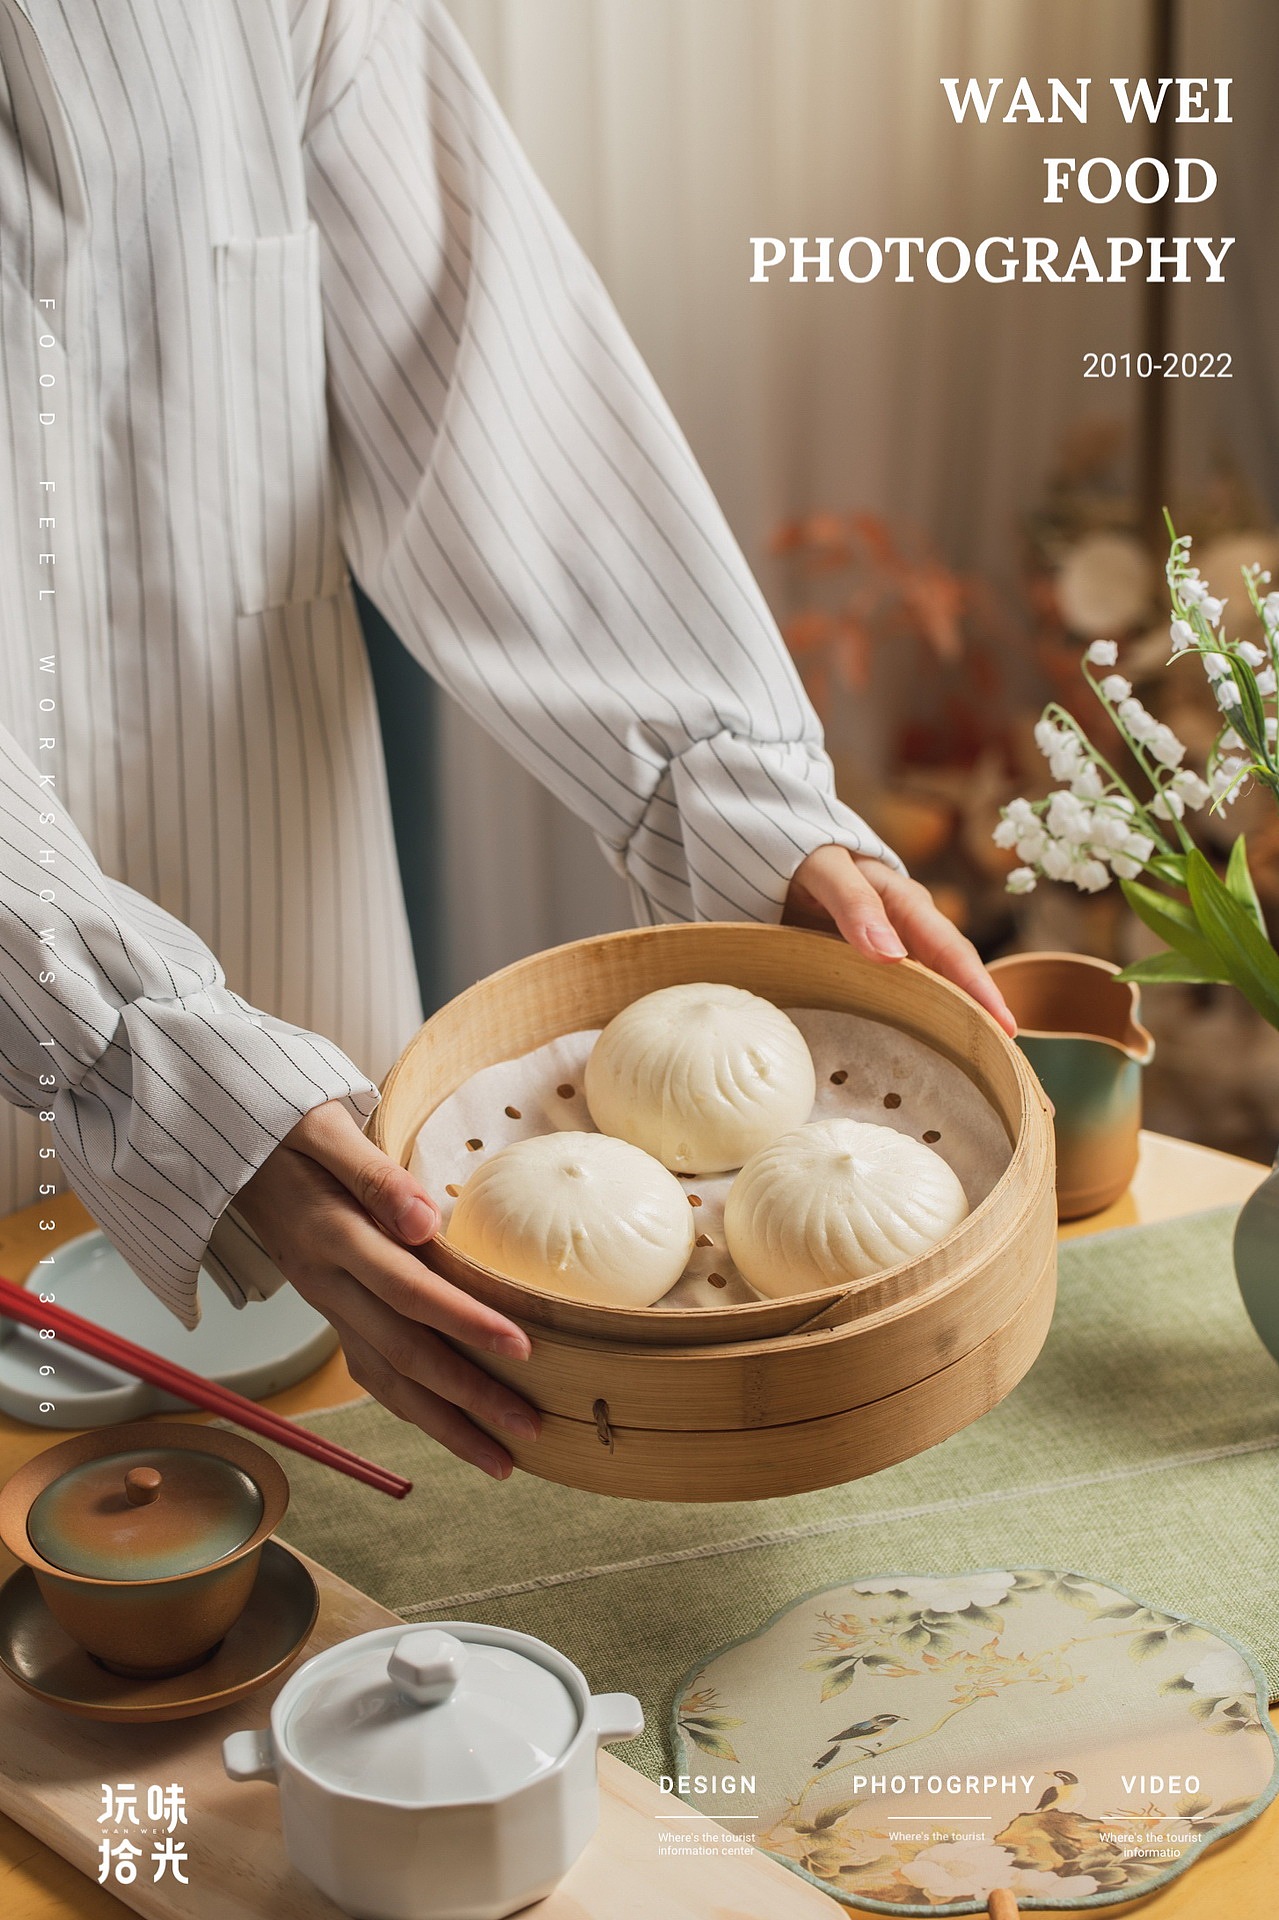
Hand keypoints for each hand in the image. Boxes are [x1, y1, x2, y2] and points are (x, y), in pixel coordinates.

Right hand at [235, 1100, 539, 1479]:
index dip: (463, 1321)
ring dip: (443, 1424)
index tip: (521, 1347)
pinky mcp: (333, 1311)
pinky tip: (453, 1430)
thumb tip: (423, 1220)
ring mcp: (328, 1304)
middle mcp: (329, 1282)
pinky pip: (372, 1371)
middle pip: (402, 1353)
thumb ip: (375, 1176)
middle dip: (467, 1397)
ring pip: (386, 1379)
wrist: (234, 1150)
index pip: (407, 1289)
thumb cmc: (289, 1131)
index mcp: (333, 1236)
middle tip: (528, 1428)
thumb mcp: (324, 1129)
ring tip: (501, 1460)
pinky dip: (413, 1407)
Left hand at [784, 846, 1015, 1036]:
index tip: (1003, 1027)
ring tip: (976, 1062)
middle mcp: (911, 930)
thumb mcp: (826, 871)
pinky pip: (902, 996)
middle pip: (953, 977)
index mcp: (907, 904)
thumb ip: (855, 905)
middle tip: (1003, 1059)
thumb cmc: (807, 858)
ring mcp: (895, 950)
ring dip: (952, 1021)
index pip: (953, 952)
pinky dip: (916, 1020)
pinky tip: (922, 1050)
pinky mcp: (874, 967)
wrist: (786, 860)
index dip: (980, 990)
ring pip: (931, 990)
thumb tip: (892, 955)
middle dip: (980, 1014)